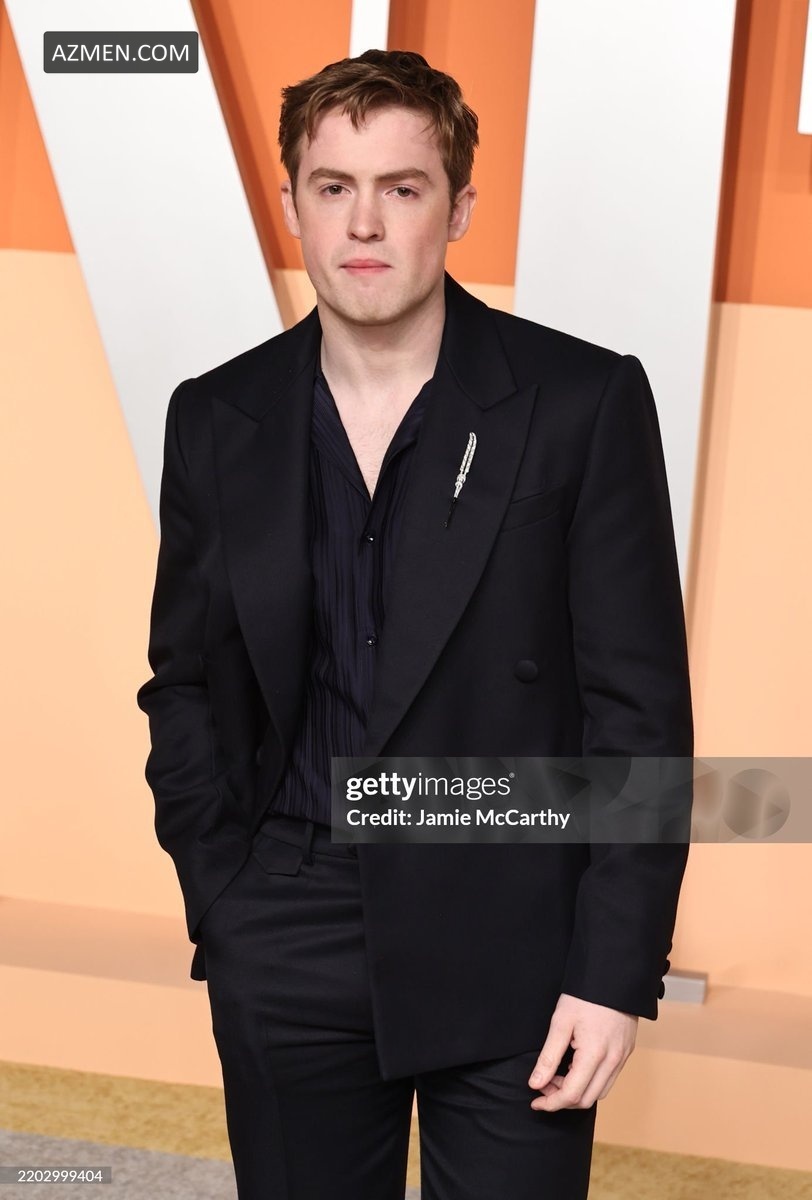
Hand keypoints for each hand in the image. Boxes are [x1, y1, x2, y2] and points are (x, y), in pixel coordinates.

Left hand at [528, 992, 637, 1110]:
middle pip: (586, 1100)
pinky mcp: (626, 1052)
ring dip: (576, 1093)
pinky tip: (576, 1068)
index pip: (571, 1095)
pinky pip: (608, 1079)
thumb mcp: (561, 1022)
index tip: (535, 1100)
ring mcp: (622, 1058)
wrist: (614, 975)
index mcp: (594, 1055)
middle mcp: (612, 1062)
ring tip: (558, 1076)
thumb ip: (548, 1057)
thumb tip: (535, 1084)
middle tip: (543, 1086)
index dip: (550, 1103)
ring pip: (599, 1093)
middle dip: (561, 1100)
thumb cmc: (585, 995)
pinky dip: (590, 1083)